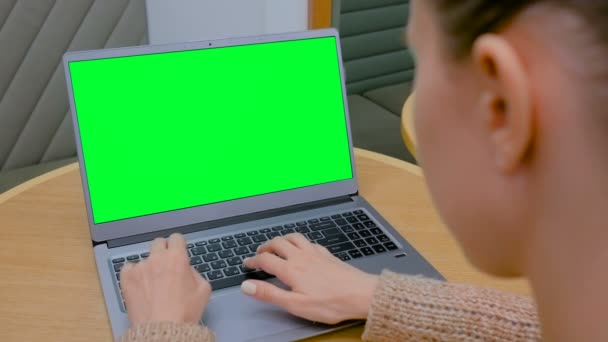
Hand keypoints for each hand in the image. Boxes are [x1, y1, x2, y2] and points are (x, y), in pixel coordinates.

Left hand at [120, 233, 210, 324]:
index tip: (178, 253)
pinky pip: (128, 268)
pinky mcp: (126, 278)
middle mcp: (157, 258)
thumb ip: (196, 273)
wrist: (162, 330)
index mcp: (177, 257)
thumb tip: (187, 269)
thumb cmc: (185, 312)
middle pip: (158, 243)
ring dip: (149, 267)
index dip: (179, 246)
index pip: (176, 238)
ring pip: (144, 258)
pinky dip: (134, 274)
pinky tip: (140, 285)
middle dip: (163, 251)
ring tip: (153, 285)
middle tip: (166, 266)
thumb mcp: (204, 290)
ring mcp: (140, 267)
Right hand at [240, 234, 378, 324]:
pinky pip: (309, 241)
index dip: (253, 261)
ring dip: (282, 239)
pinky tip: (303, 247)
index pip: (266, 260)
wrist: (360, 294)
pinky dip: (300, 241)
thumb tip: (247, 286)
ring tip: (277, 245)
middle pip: (278, 243)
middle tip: (259, 253)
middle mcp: (301, 256)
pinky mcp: (327, 254)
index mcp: (291, 269)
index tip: (246, 263)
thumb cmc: (330, 303)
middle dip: (266, 247)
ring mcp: (316, 253)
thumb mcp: (295, 304)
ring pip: (294, 237)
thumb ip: (270, 294)